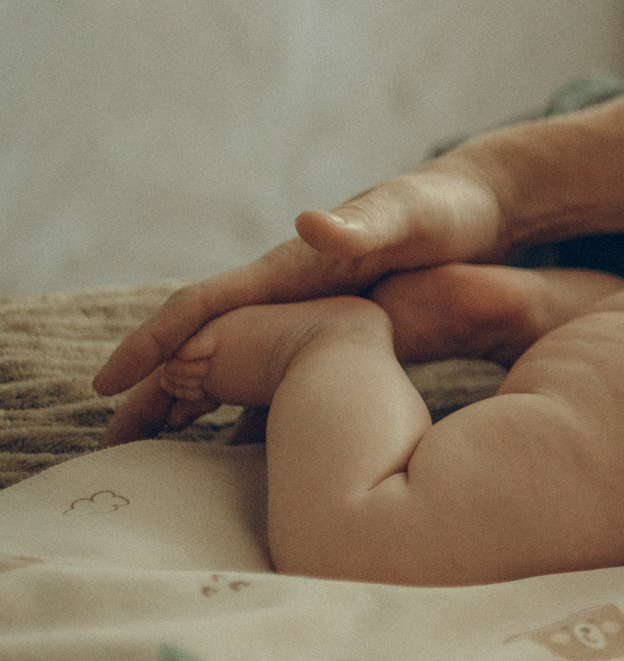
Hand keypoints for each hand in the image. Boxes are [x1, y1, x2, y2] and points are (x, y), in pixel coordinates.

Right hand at [93, 162, 508, 443]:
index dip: (154, 342)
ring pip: (237, 363)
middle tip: (113, 441)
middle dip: (156, 386)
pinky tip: (245, 452)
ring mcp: (311, 311)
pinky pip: (283, 376)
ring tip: (158, 452)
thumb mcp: (407, 215)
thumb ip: (363, 222)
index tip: (108, 382)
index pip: (204, 305)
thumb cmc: (442, 212)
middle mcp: (290, 290)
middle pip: (205, 343)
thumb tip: (310, 221)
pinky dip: (256, 409)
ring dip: (196, 401)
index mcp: (292, 268)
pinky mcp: (340, 328)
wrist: (477, 208)